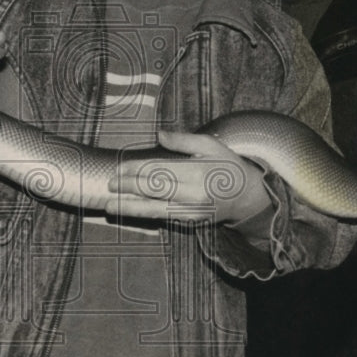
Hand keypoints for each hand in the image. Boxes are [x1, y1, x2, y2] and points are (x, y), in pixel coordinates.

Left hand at [106, 131, 271, 223]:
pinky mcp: (189, 222)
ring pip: (154, 210)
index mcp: (198, 172)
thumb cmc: (228, 167)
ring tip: (110, 206)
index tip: (119, 168)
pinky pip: (163, 217)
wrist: (247, 197)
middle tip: (109, 184)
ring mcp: (191, 212)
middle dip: (128, 188)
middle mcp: (193, 195)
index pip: (160, 171)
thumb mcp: (211, 146)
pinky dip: (144, 214)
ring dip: (130, 208)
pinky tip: (129, 211)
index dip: (137, 170)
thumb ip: (183, 140)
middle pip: (154, 191)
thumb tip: (159, 134)